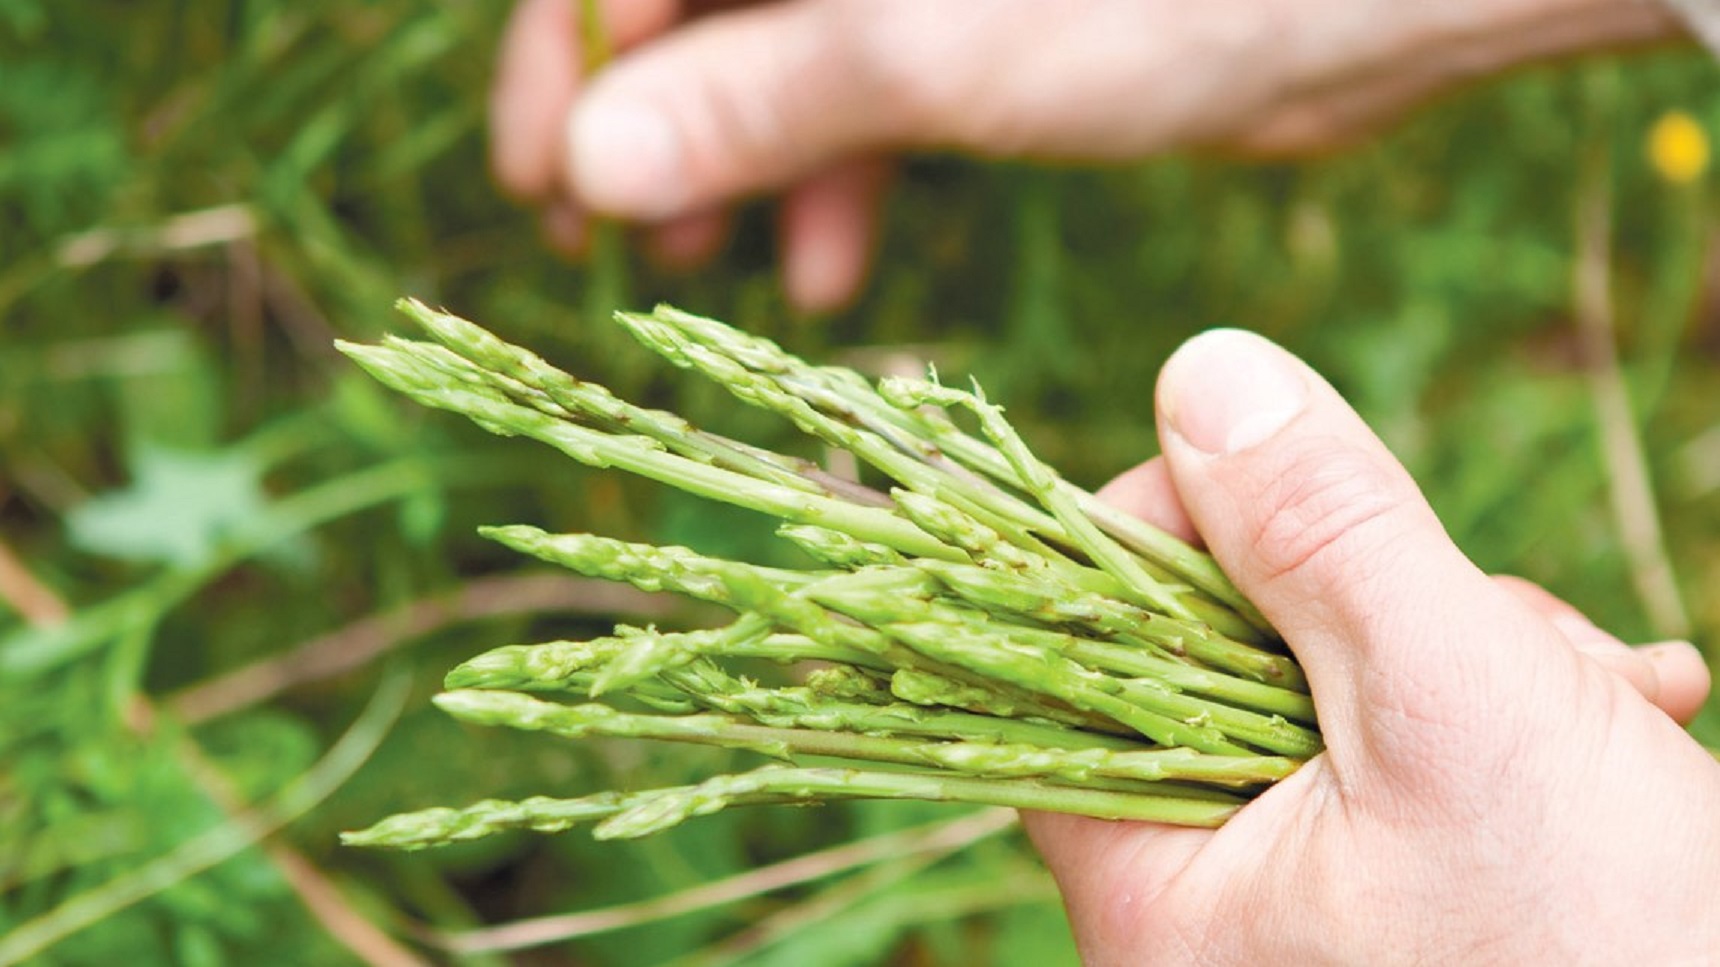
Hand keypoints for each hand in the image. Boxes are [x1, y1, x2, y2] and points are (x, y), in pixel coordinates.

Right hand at [490, 0, 1680, 311]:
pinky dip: (840, 168)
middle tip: (620, 243)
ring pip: (779, 49)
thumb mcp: (933, 51)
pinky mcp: (976, 15)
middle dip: (656, 122)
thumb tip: (593, 164)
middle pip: (696, 3)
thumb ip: (759, 95)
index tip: (546, 185)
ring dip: (741, 159)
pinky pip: (864, 82)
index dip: (571, 63)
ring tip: (712, 268)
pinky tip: (833, 269)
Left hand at [1021, 329, 1719, 963]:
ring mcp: (1302, 911)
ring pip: (1336, 690)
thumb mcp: (1454, 711)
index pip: (1081, 651)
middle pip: (1224, 658)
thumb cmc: (1609, 950)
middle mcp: (1206, 913)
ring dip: (1472, 650)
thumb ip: (1321, 539)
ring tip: (1599, 699)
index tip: (1281, 479)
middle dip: (1377, 600)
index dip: (1175, 532)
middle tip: (1512, 633)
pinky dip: (1507, 712)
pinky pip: (1406, 754)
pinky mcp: (1395, 903)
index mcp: (1154, 894)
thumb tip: (1205, 377)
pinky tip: (1621, 721)